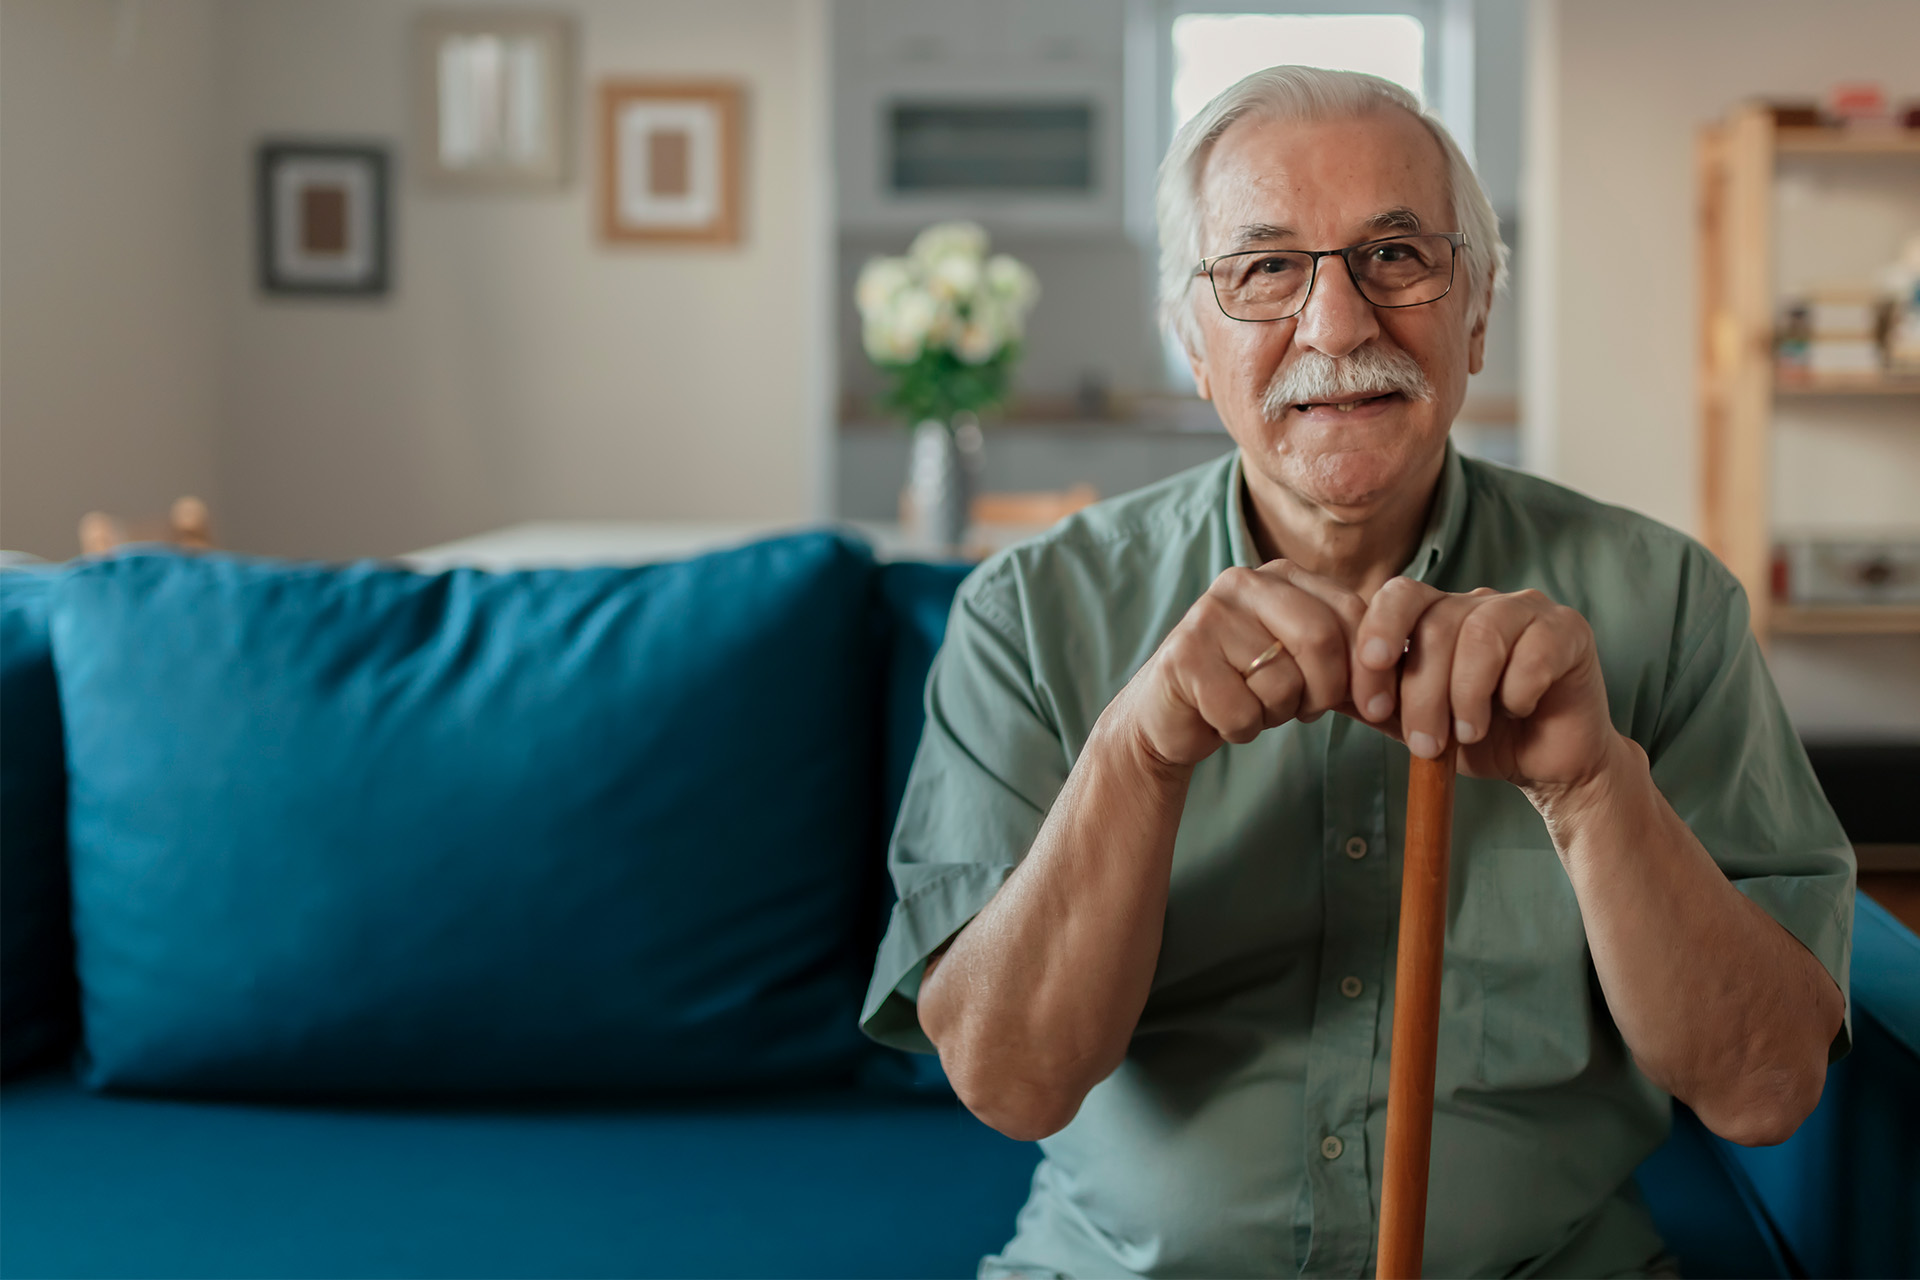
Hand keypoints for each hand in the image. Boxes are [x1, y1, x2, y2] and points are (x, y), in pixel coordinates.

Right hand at [1111, 562, 1365, 768]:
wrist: (1168, 715)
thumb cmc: (1247, 687)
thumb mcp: (1306, 665)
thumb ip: (1355, 661)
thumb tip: (1419, 675)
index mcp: (1282, 575)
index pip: (1352, 612)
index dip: (1372, 668)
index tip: (1375, 708)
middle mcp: (1243, 582)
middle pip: (1321, 639)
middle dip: (1326, 692)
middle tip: (1307, 711)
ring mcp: (1207, 616)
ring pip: (1282, 682)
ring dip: (1276, 713)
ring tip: (1253, 705)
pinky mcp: (1182, 657)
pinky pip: (1242, 711)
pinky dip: (1241, 729)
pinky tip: (1221, 716)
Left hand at [1343, 579, 1616, 790]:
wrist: (1545, 765)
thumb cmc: (1476, 738)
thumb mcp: (1411, 723)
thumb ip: (1370, 700)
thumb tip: (1314, 686)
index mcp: (1436, 614)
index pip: (1398, 596)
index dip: (1379, 640)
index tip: (1372, 703)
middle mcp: (1478, 602)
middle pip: (1436, 626)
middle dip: (1423, 693)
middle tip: (1425, 744)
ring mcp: (1526, 610)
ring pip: (1481, 635)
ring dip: (1467, 696)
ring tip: (1467, 735)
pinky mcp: (1568, 630)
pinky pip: (1533, 651)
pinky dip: (1517, 690)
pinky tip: (1517, 711)